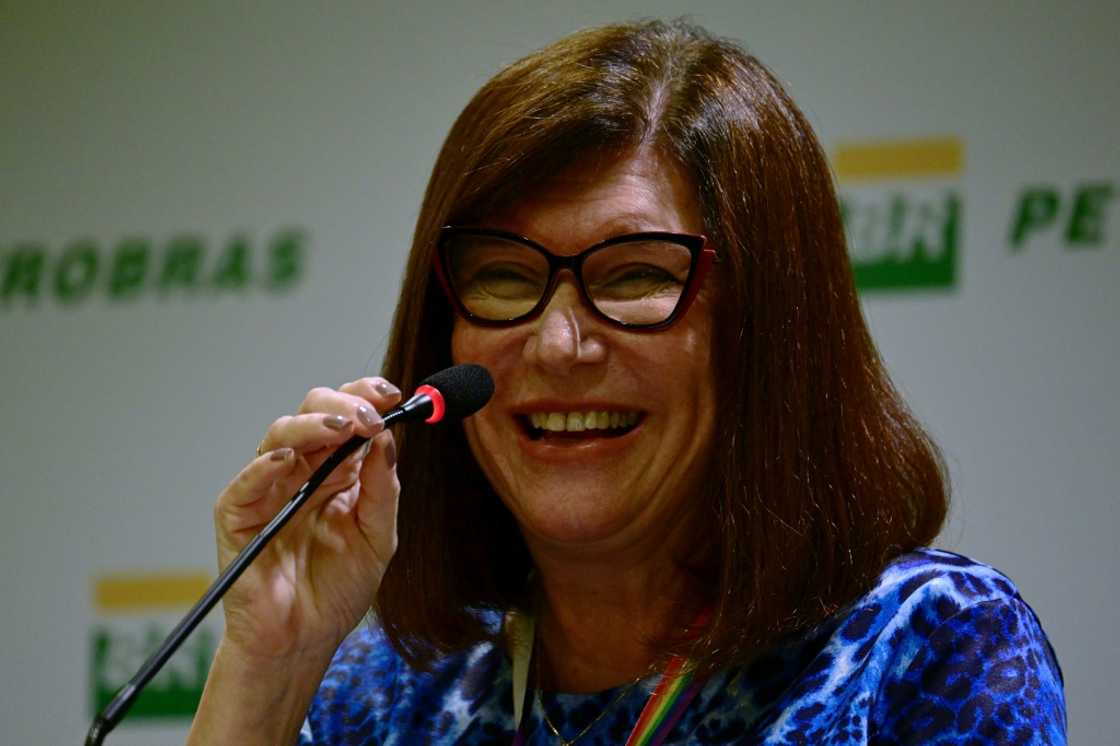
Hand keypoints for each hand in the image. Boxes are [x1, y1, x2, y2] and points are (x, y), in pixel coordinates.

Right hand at [212, 377, 401, 662]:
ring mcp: (268, 489)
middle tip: (370, 417)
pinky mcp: (238, 517)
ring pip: (280, 436)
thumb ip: (382, 489)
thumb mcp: (378, 536)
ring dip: (312, 426)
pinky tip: (288, 460)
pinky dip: (264, 467)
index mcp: (336, 470)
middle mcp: (301, 471)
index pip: (347, 416)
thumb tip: (389, 437)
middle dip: (343, 407)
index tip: (392, 395)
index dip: (366, 397)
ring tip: (343, 429)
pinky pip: (245, 484)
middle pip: (313, 414)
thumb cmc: (339, 588)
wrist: (306, 639)